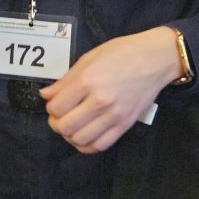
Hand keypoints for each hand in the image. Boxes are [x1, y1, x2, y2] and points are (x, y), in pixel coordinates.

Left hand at [40, 27, 182, 153]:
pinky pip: (99, 145)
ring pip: (80, 139)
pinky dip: (86, 145)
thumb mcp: (89, 58)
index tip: (53, 102)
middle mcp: (100, 101)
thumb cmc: (121, 52)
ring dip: (69, 135)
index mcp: (88, 80)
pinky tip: (84, 135)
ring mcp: (114, 115)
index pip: (56, 106)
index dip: (50, 106)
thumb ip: (65, 80)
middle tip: (59, 115)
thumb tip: (45, 95)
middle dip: (56, 123)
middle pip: (65, 126)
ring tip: (71, 124)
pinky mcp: (124, 125)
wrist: (153, 59)